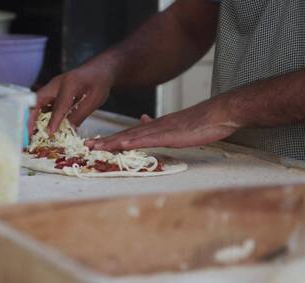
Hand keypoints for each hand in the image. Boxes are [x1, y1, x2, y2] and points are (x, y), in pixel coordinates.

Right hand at [28, 59, 116, 134]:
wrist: (99, 69)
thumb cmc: (99, 82)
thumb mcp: (94, 100)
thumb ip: (79, 115)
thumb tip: (67, 130)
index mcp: (70, 83)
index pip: (60, 104)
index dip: (54, 120)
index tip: (49, 133)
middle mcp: (56, 84)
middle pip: (37, 100)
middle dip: (30, 117)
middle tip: (27, 133)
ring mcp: (52, 88)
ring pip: (36, 103)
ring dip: (31, 118)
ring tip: (30, 134)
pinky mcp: (52, 93)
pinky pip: (42, 105)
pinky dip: (38, 116)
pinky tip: (37, 128)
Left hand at [86, 99, 240, 150]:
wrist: (218, 113)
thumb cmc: (201, 122)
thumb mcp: (175, 124)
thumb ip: (157, 124)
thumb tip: (142, 120)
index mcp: (155, 126)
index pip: (128, 134)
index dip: (111, 139)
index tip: (95, 144)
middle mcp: (153, 127)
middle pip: (124, 135)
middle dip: (104, 142)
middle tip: (86, 147)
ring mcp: (160, 130)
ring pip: (131, 137)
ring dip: (112, 143)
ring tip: (95, 147)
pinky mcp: (169, 135)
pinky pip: (148, 139)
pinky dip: (133, 142)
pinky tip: (121, 145)